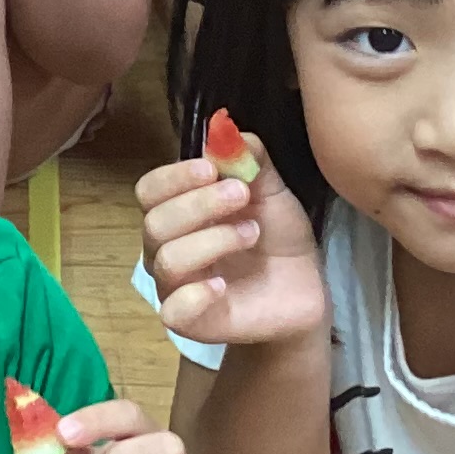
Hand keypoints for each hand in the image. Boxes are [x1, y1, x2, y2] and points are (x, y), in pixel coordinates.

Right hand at [137, 138, 328, 348]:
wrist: (305, 289)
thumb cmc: (278, 236)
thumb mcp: (272, 190)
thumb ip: (249, 159)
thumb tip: (224, 130)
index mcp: (178, 210)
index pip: (149, 190)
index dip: (175, 176)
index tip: (214, 167)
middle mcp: (167, 246)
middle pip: (154, 223)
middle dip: (199, 204)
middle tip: (241, 195)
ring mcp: (176, 287)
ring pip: (166, 260)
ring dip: (212, 240)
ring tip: (252, 233)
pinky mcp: (192, 323)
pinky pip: (172, 311)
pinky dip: (196, 294)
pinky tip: (224, 286)